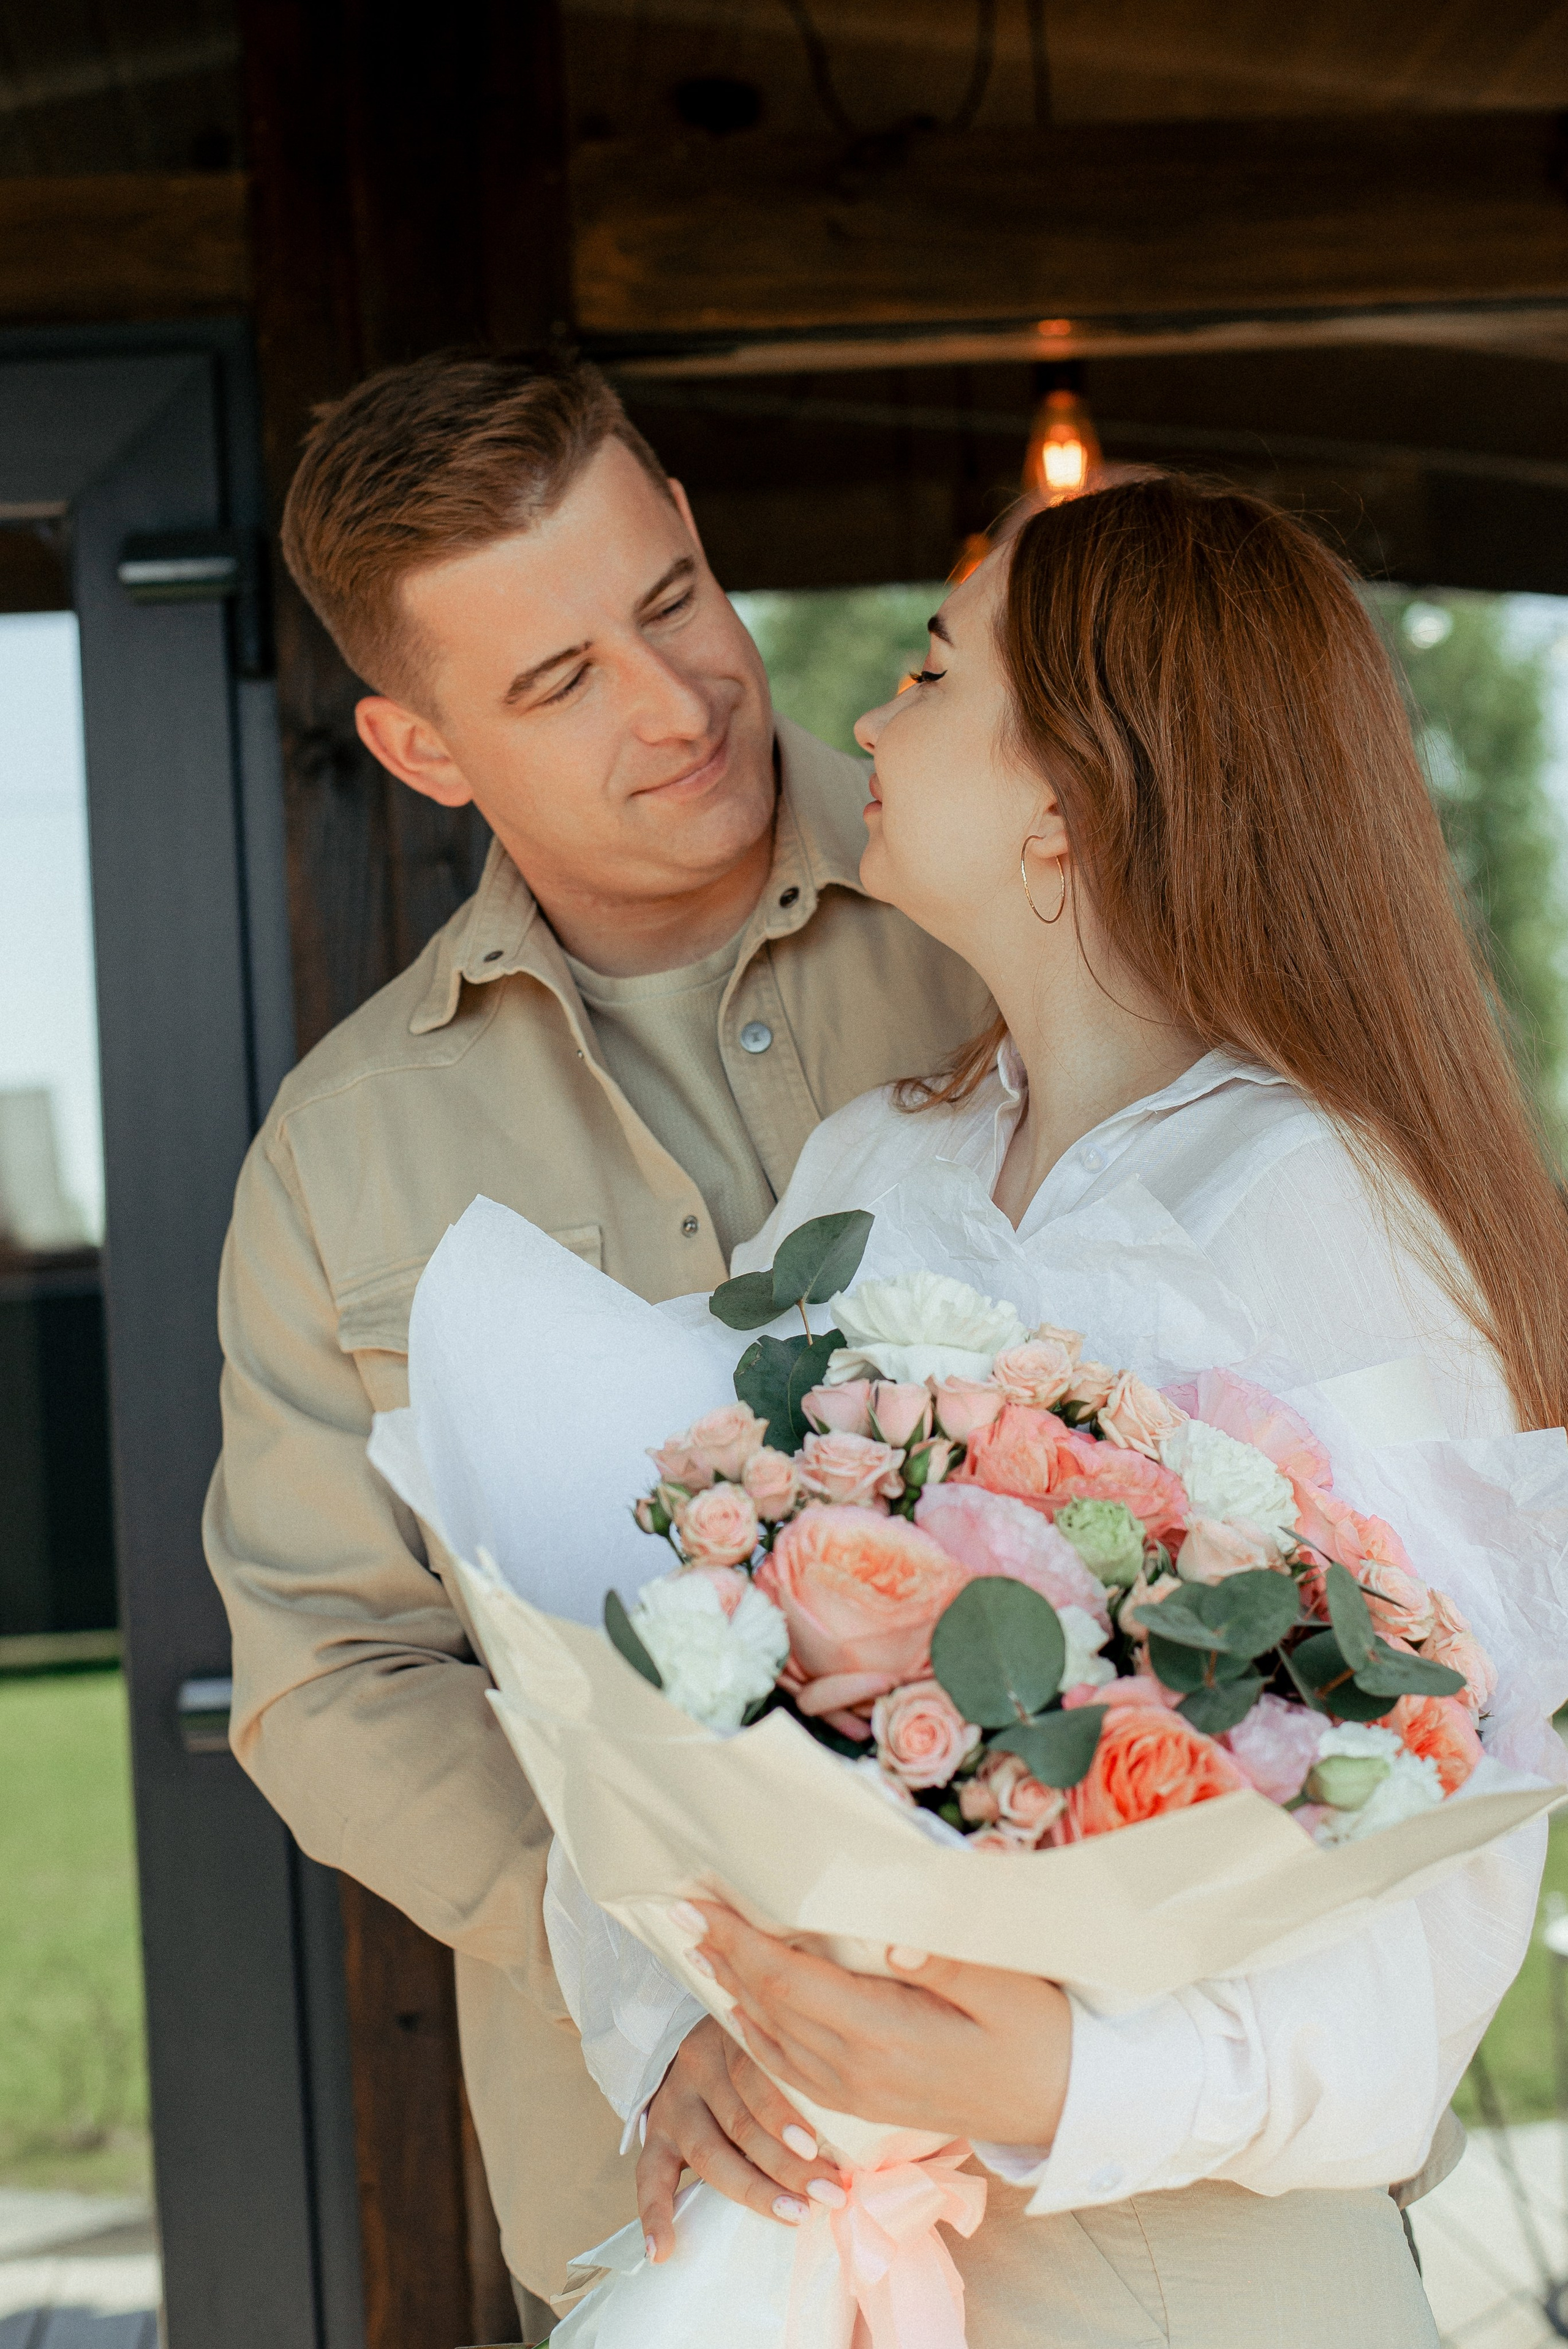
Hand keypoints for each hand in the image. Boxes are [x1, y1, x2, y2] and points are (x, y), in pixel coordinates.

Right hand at [637, 2015, 847, 2262]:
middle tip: (829, 2193)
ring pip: (709, 2152)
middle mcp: (698, 2062)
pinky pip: (648, 2174)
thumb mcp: (782, 2043)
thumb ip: (807, 2073)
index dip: (787, 2115)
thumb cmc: (766, 2051)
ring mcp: (674, 2099)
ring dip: (753, 2191)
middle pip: (741, 2121)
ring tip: (793, 2215)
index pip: (758, 2076)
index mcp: (734, 2033)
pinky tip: (663, 2249)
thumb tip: (863, 2130)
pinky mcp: (657, 2129)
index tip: (822, 2152)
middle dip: (788, 2164)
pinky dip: (655, 2213)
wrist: (707, 2040)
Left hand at [692, 1902, 1072, 2147]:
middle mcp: (855, 2069)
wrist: (1061, 2107)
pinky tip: (745, 2013)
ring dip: (733, 1992)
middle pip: (767, 2007)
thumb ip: (945, 1960)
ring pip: (771, 2040)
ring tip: (704, 1948)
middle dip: (722, 1957)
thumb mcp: (1004, 1987)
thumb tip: (890, 1933)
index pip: (786, 1981)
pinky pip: (791, 2069)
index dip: (736, 1941)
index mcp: (881, 2035)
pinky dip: (757, 2035)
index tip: (697, 1903)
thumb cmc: (1040, 2035)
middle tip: (683, 1911)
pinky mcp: (865, 2102)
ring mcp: (856, 2093)